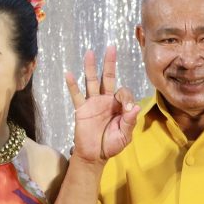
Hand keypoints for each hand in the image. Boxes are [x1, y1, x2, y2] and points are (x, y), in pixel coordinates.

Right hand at [65, 46, 139, 164]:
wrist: (95, 155)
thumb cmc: (111, 145)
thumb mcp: (125, 136)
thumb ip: (129, 122)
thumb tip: (135, 107)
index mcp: (119, 105)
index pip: (123, 92)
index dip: (126, 97)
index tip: (127, 109)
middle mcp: (106, 100)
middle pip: (107, 77)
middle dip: (109, 63)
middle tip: (111, 47)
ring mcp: (93, 103)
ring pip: (92, 81)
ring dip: (90, 67)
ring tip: (90, 52)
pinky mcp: (82, 109)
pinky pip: (76, 95)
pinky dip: (72, 85)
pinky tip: (69, 74)